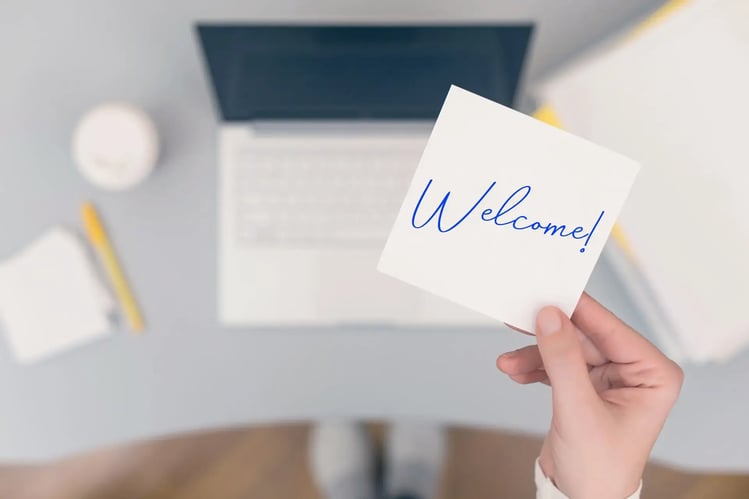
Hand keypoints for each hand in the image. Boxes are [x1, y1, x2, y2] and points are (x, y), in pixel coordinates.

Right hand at [496, 293, 682, 498]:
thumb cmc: (599, 469)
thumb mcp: (578, 410)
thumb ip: (563, 360)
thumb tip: (550, 317)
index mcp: (653, 375)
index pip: (611, 329)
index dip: (577, 310)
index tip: (547, 293)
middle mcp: (634, 373)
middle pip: (583, 336)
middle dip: (547, 336)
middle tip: (518, 319)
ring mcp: (609, 379)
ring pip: (565, 349)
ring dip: (535, 355)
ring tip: (509, 362)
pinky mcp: (585, 387)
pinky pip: (557, 365)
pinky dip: (534, 367)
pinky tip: (515, 370)